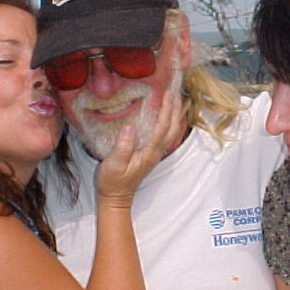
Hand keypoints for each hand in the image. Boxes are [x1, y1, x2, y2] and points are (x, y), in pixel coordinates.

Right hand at [95, 90, 181, 208]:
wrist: (115, 198)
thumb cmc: (112, 182)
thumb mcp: (113, 164)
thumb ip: (122, 146)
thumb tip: (130, 127)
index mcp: (149, 152)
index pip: (162, 127)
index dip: (166, 109)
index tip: (168, 94)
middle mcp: (156, 152)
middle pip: (172, 128)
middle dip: (176, 109)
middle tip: (176, 91)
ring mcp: (155, 153)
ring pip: (171, 131)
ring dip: (175, 115)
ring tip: (175, 100)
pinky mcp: (151, 154)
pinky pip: (166, 135)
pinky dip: (169, 122)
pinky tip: (166, 116)